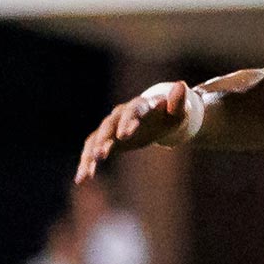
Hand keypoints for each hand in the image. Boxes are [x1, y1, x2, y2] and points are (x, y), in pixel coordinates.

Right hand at [76, 82, 196, 184]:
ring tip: (88, 171)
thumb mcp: (179, 111)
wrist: (158, 118)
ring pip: (96, 139)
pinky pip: (92, 151)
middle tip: (101, 154)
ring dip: (91, 154)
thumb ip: (178, 101)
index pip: (132, 111)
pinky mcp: (106, 141)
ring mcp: (110, 127)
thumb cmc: (170, 115)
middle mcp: (120, 115)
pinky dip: (87, 164)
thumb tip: (181, 85)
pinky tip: (82, 179)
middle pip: (109, 126)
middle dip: (104, 139)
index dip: (127, 122)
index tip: (125, 135)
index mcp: (139, 106)